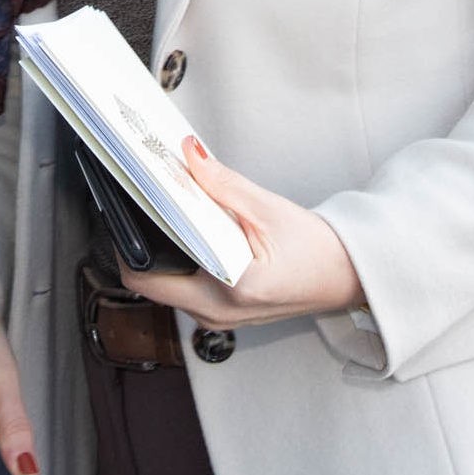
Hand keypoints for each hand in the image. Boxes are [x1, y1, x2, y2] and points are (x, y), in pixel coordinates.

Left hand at [123, 136, 363, 328]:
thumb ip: (221, 183)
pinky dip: (178, 258)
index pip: (149, 273)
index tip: (127, 201)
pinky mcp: (221, 312)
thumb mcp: (266, 208)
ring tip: (165, 208)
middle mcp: (215, 314)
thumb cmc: (316, 250)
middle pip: (149, 281)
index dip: (131, 237)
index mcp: (227, 290)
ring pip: (164, 285)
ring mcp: (216, 319)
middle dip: (140, 240)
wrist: (346, 275)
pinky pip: (183, 287)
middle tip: (142, 198)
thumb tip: (187, 155)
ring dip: (160, 249)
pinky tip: (186, 228)